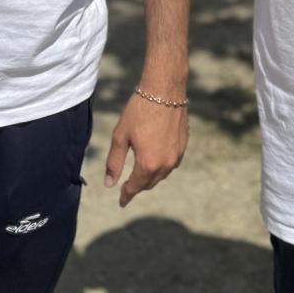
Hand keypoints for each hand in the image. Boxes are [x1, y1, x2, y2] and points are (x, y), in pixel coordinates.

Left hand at [104, 90, 188, 207]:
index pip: (135, 187)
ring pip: (162, 174)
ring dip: (150, 176)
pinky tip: (155, 158)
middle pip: (149, 183)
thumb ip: (115, 162)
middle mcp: (165, 164)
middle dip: (137, 186)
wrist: (164, 90)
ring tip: (140, 172)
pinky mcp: (184, 146)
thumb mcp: (120, 136)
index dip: (126, 195)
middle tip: (127, 186)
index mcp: (148, 163)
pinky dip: (161, 165)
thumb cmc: (139, 110)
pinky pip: (171, 163)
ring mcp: (177, 155)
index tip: (121, 202)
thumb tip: (109, 184)